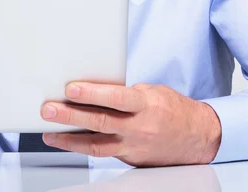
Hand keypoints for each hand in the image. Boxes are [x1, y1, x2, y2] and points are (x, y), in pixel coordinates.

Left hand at [39, 82, 221, 166]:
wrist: (198, 138)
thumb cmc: (173, 109)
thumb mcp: (153, 92)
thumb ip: (126, 92)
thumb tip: (96, 89)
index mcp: (146, 106)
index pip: (116, 98)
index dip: (92, 94)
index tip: (71, 89)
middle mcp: (139, 128)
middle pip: (100, 122)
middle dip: (71, 115)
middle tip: (48, 109)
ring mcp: (134, 147)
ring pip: (96, 145)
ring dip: (69, 138)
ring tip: (49, 132)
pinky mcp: (130, 159)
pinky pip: (102, 152)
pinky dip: (83, 147)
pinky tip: (67, 141)